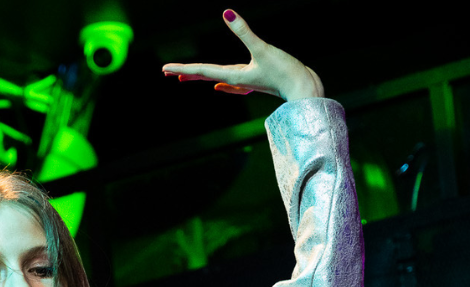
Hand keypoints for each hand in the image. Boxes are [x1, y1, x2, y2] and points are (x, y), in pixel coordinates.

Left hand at [162, 9, 322, 102]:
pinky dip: (223, 85)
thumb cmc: (285, 72)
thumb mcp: (263, 48)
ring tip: (184, 78)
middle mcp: (236, 80)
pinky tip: (218, 88)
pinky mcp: (257, 82)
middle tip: (165, 73)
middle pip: (204, 76)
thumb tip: (227, 13)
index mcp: (233, 75)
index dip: (182, 69)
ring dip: (200, 77)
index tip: (164, 70)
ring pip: (216, 78)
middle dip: (185, 73)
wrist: (305, 91)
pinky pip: (233, 84)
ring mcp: (246, 82)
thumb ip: (244, 31)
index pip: (201, 71)